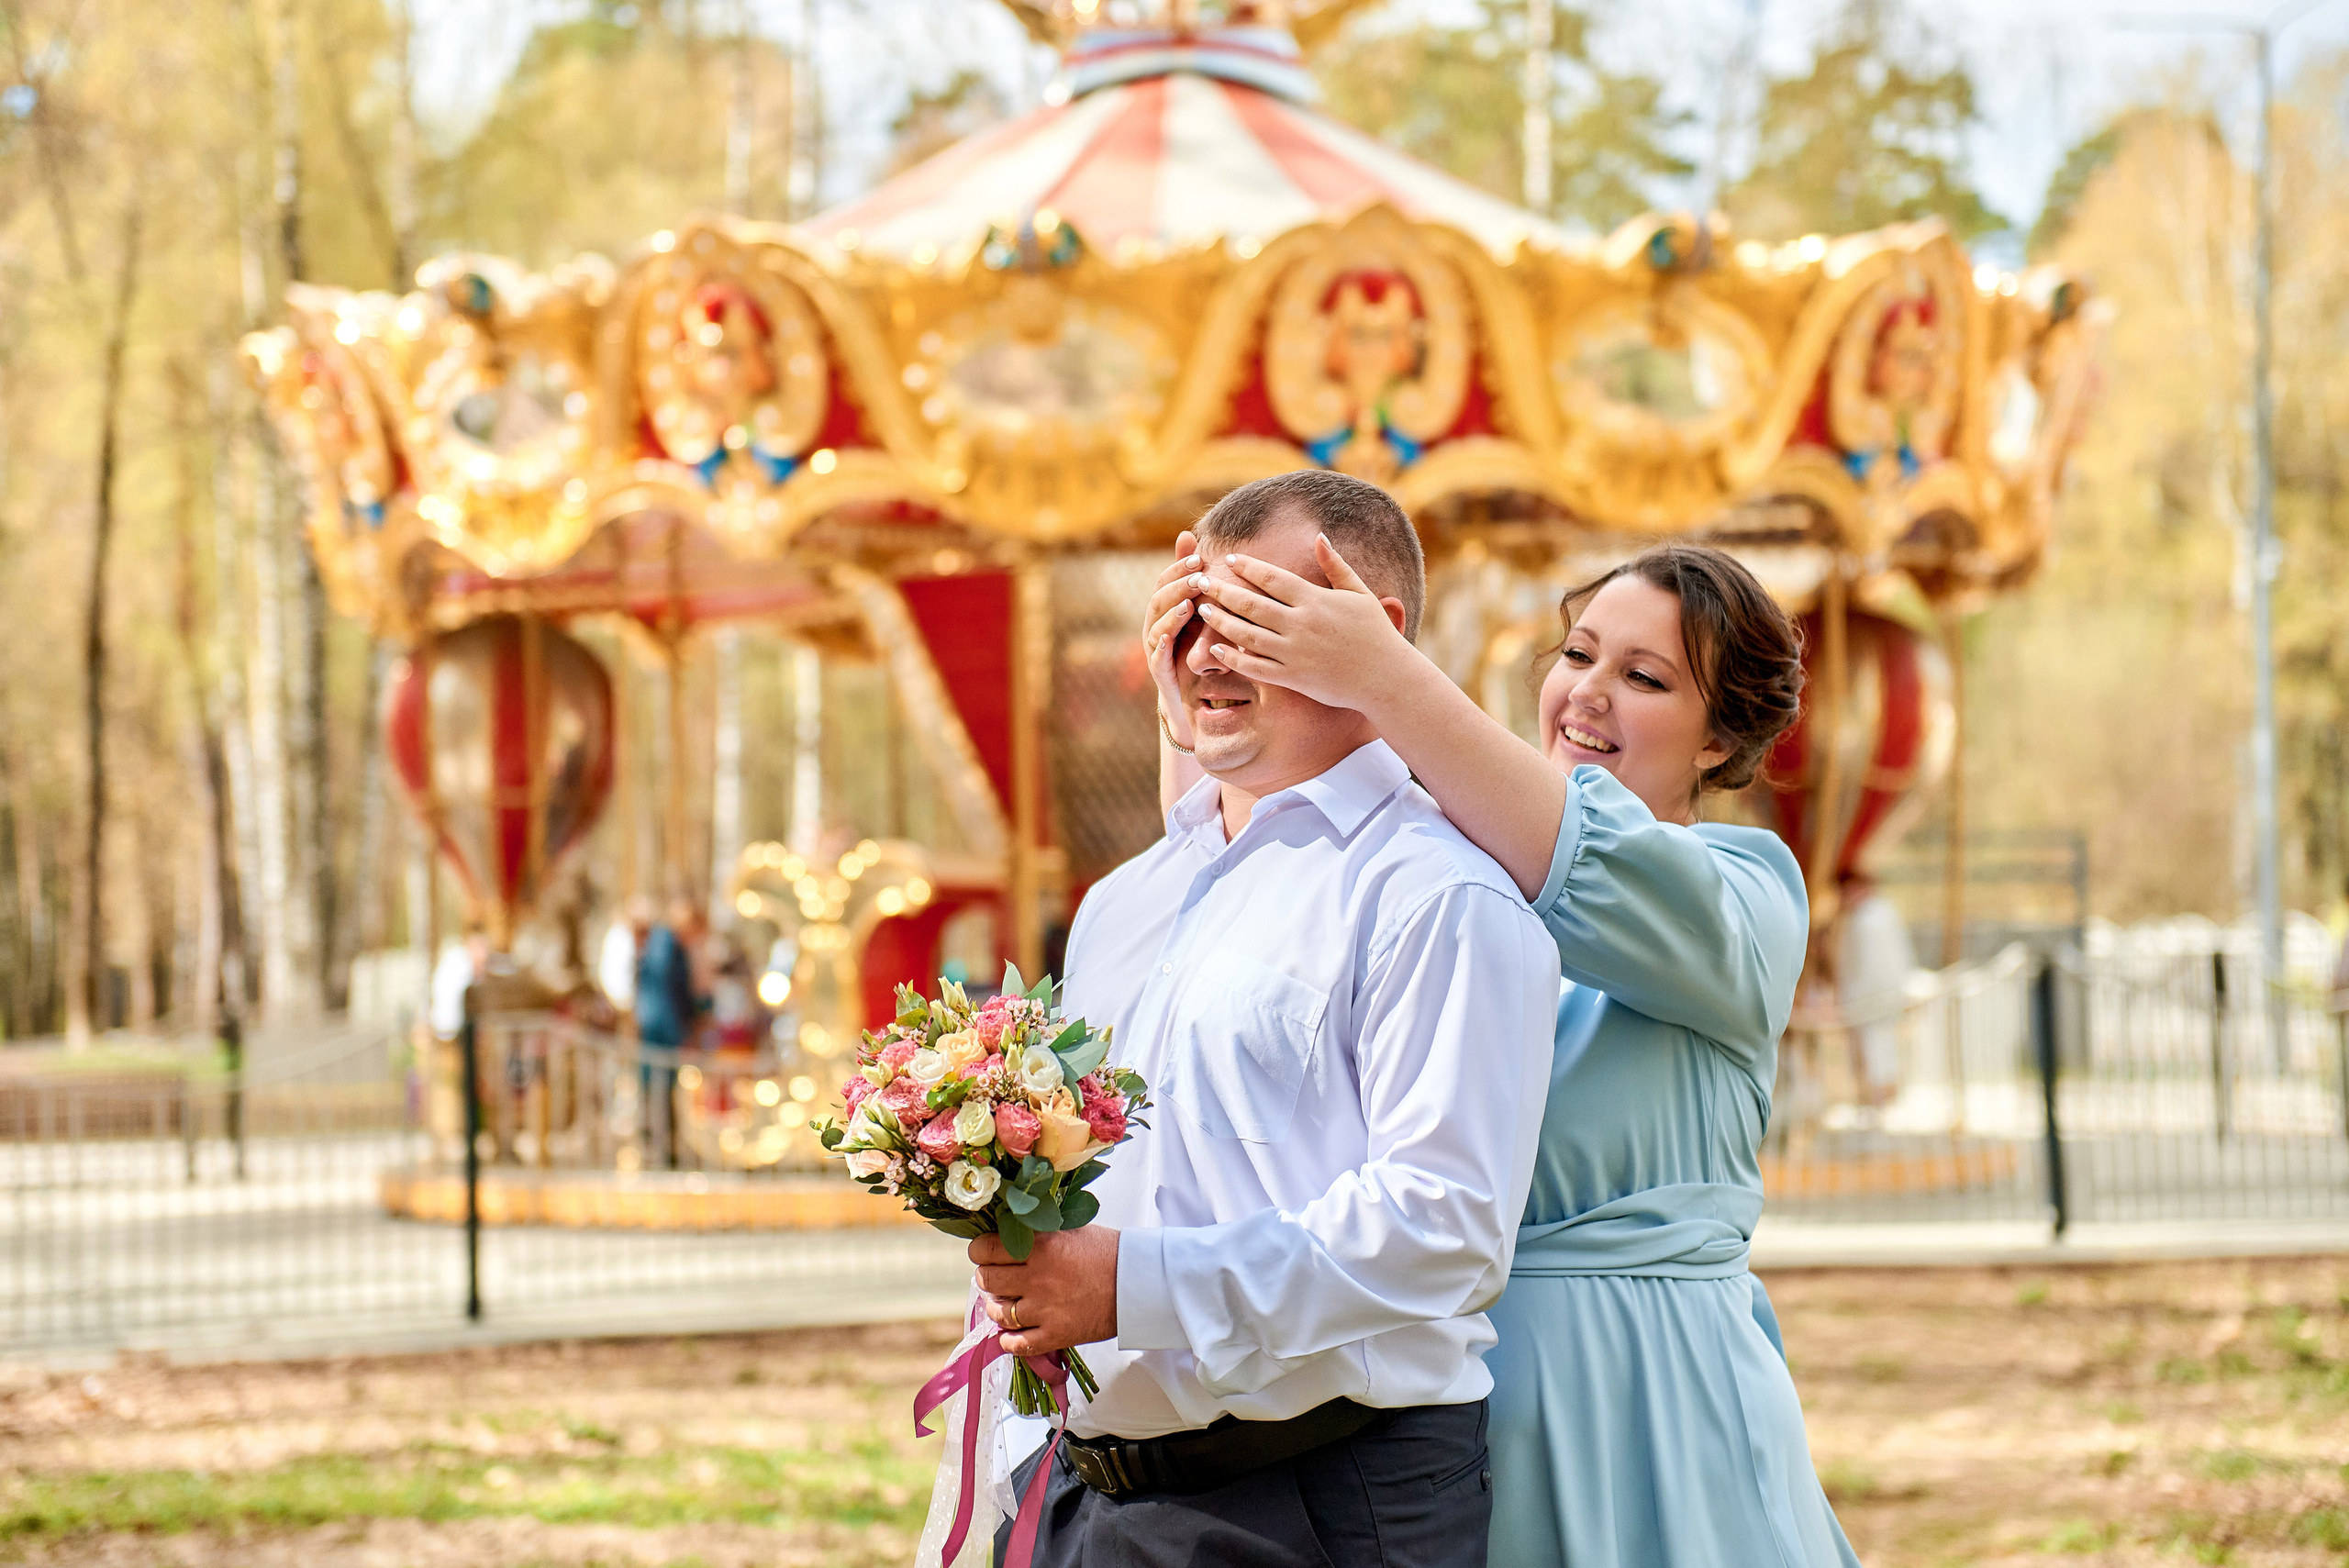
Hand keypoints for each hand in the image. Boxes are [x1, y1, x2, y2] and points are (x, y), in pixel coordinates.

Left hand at [971, 1226, 1119, 1355]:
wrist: (1139, 1283)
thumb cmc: (1107, 1252)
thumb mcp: (1070, 1230)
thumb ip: (1038, 1233)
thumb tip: (1007, 1235)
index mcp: (1041, 1245)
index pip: (986, 1248)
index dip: (980, 1251)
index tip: (985, 1253)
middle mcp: (1037, 1276)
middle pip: (986, 1279)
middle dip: (986, 1277)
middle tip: (996, 1277)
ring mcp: (1045, 1308)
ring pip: (998, 1312)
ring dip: (996, 1308)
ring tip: (1004, 1304)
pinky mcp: (1056, 1334)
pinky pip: (1017, 1344)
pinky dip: (1009, 1341)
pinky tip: (1011, 1334)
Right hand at [1141, 532, 1201, 747]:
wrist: (1186, 695)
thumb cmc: (1194, 647)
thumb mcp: (1199, 612)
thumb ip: (1196, 580)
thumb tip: (1189, 535)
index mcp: (1162, 609)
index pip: (1165, 582)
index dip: (1178, 568)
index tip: (1200, 559)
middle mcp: (1153, 625)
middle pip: (1159, 601)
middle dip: (1178, 588)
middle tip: (1198, 579)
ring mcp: (1154, 649)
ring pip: (1156, 628)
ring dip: (1171, 615)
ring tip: (1188, 605)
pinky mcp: (1159, 671)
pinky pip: (1157, 657)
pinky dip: (1161, 646)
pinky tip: (1170, 637)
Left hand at [1191, 534, 1410, 710]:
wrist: (1387, 678)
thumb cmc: (1375, 633)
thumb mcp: (1359, 593)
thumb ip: (1336, 565)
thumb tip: (1318, 536)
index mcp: (1315, 600)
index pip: (1272, 578)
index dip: (1247, 567)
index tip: (1227, 559)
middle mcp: (1301, 625)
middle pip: (1251, 603)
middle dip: (1222, 590)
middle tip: (1200, 581)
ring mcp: (1295, 653)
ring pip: (1247, 635)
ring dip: (1221, 621)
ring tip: (1202, 610)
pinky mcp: (1293, 678)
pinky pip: (1256, 667)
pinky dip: (1233, 658)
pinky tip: (1217, 649)